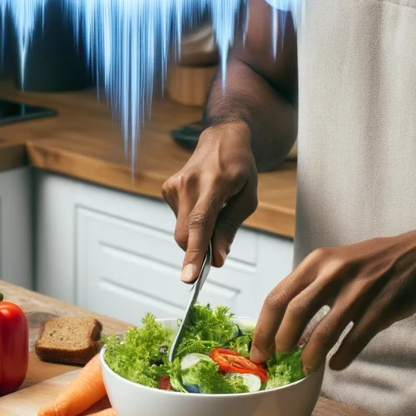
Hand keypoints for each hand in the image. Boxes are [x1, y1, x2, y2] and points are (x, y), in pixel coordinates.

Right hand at [161, 121, 258, 281]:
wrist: (221, 138)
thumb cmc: (240, 167)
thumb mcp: (247, 197)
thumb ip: (230, 228)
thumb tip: (219, 259)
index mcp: (214, 183)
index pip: (200, 223)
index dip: (195, 253)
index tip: (189, 277)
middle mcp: (188, 183)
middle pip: (186, 234)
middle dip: (198, 251)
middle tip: (218, 253)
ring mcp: (174, 185)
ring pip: (182, 230)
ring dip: (198, 234)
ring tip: (215, 211)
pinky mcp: (167, 188)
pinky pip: (179, 220)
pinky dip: (192, 223)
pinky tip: (203, 204)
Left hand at [250, 228, 415, 373]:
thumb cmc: (370, 263)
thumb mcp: (334, 264)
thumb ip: (310, 288)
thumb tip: (283, 327)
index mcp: (316, 262)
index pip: (278, 296)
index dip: (263, 327)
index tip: (257, 350)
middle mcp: (333, 273)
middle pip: (294, 312)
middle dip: (280, 342)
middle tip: (275, 362)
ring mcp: (357, 290)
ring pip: (324, 330)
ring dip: (310, 355)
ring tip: (305, 369)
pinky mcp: (380, 308)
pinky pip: (356, 338)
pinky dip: (343, 356)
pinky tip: (336, 365)